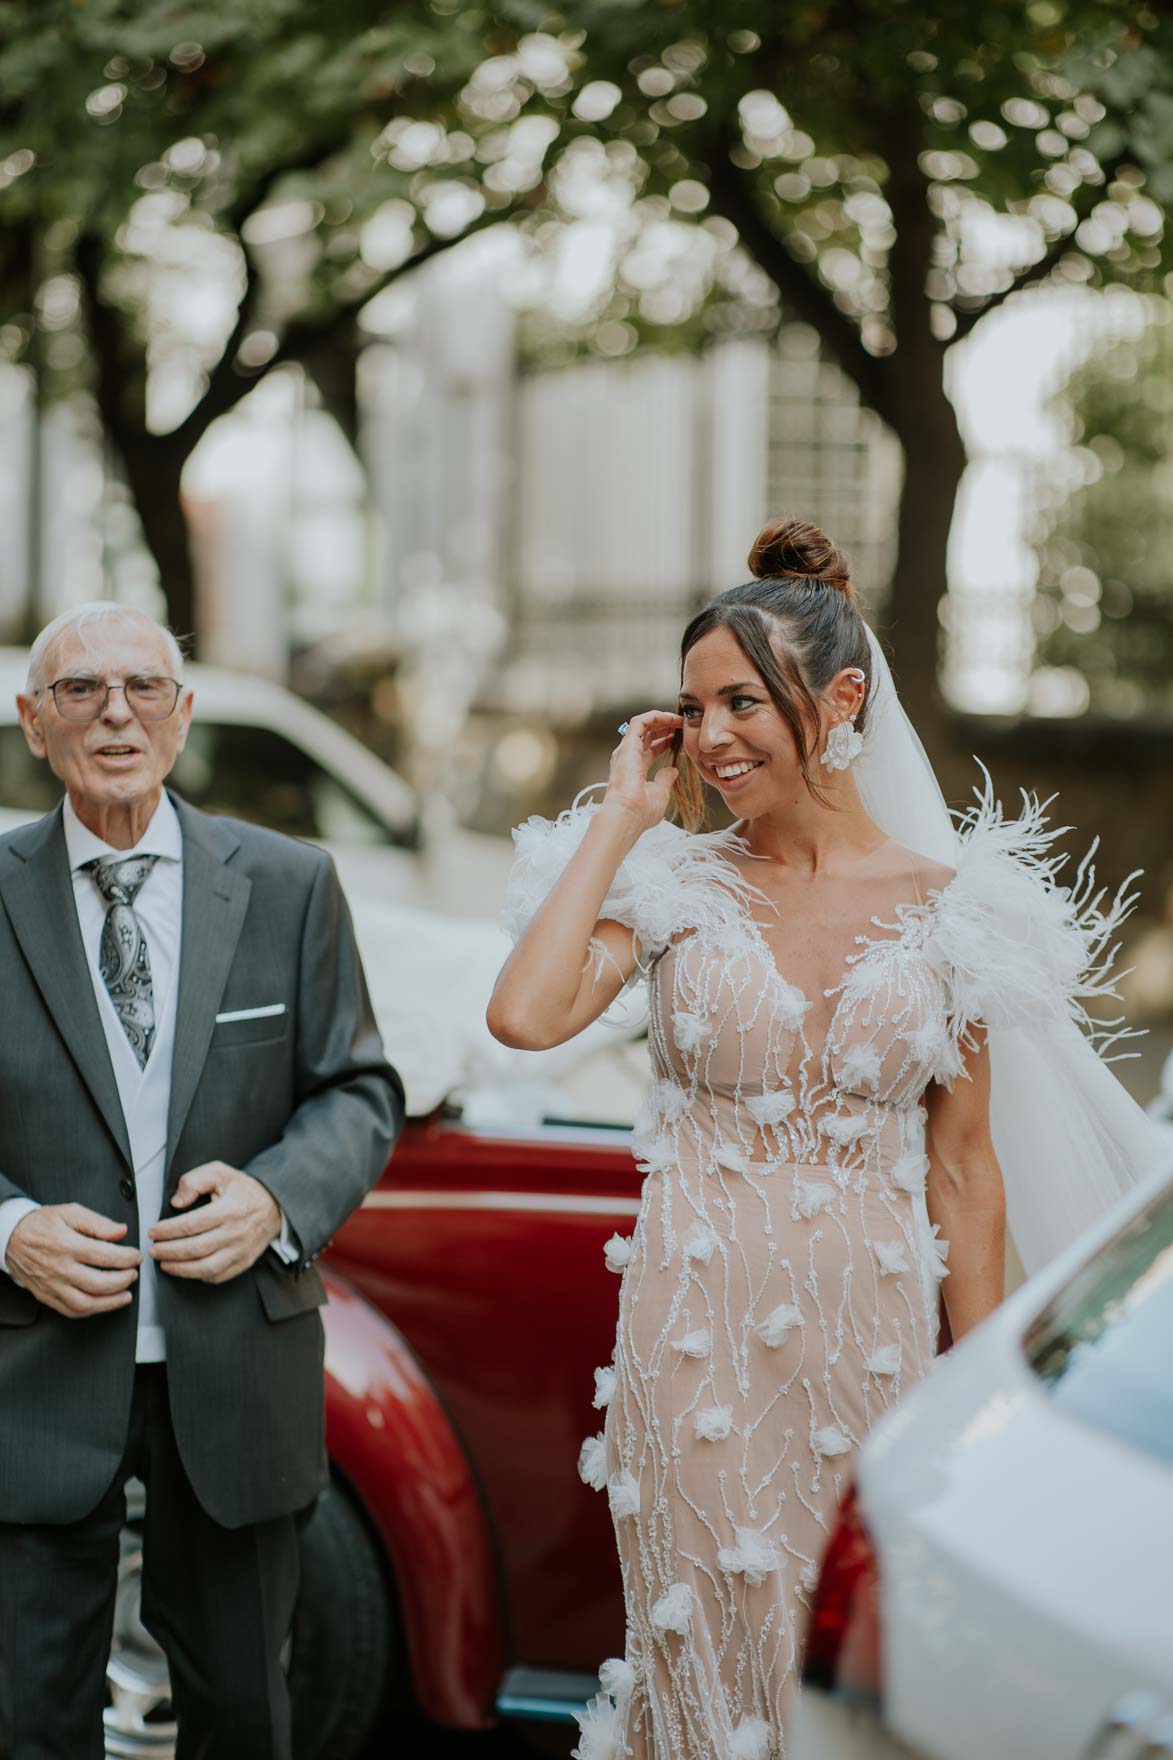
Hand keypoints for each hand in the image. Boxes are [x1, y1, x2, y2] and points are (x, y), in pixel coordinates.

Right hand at [7, 1204, 140, 1318]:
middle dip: (122, 1281)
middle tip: (133, 1274)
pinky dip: (91, 1311)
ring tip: (125, 1295)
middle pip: (97, 1283)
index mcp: (66, 1244)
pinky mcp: (46, 1296)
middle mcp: (59, 1268)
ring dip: (110, 1303)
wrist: (11, 1237)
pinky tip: (103, 1303)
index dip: (126, 1258)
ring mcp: (51, 1285)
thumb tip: (121, 1231)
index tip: (136, 1257)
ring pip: (84, 1303)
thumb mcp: (70, 1212)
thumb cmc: (42, 1224)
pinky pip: (70, 1311)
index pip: (104, 1256)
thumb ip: (98, 1223)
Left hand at [149, 1162, 281, 1283]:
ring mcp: (240, 1250)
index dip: (168, 1231)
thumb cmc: (243, 1190)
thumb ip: (194, 1181)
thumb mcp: (219, 1173)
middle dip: (168, 1252)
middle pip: (195, 1249)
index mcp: (229, 1209)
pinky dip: (199, 1276)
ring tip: (165, 1263)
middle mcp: (236, 1232)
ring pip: (205, 1267)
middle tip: (153, 1250)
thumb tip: (177, 1201)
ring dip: (180, 1269)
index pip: (191, 1224)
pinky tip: (187, 1269)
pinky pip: (218, 1276)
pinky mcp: (243, 1262)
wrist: (274, 1206)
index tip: (154, 1232)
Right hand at [602, 710, 682, 834]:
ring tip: (679, 719)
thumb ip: (665, 780)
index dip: (665, 742)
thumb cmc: (641, 810)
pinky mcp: (628, 744)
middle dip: (665, 727)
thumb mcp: (660, 794)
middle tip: (682, 725)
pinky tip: (670, 718)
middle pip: (646, 735)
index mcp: (634, 770)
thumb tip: (672, 770)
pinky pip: (640, 721)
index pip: (650, 749)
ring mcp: (626, 750)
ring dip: (662, 719)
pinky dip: (655, 716)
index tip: (680, 738)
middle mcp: (628, 757)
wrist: (627, 814)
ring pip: (643, 725)